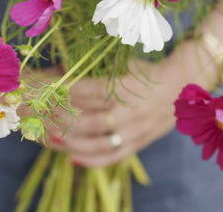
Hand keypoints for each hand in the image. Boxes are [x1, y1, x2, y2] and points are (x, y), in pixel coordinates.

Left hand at [45, 42, 205, 167]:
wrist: (181, 85)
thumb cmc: (146, 70)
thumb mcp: (124, 61)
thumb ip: (98, 66)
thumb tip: (63, 66)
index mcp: (126, 86)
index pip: (91, 91)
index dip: (68, 91)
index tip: (47, 88)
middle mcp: (130, 110)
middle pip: (91, 120)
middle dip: (63, 119)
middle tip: (41, 114)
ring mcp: (135, 130)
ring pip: (99, 142)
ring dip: (72, 142)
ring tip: (50, 137)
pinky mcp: (138, 143)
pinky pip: (113, 157)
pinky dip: (91, 160)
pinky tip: (71, 158)